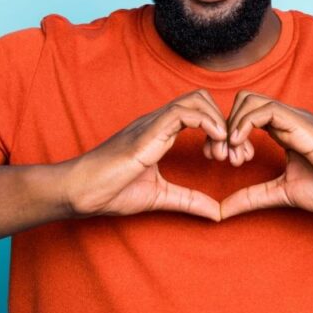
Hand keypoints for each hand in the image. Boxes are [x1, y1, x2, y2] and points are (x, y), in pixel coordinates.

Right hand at [63, 90, 236, 221]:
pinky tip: (217, 142)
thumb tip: (216, 213)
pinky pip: (183, 112)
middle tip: (231, 154)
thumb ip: (189, 200)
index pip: (198, 112)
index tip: (226, 157)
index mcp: (160, 132)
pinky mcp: (148, 131)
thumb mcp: (160, 196)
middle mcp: (158, 122)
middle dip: (223, 122)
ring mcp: (152, 123)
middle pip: (201, 99)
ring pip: (196, 100)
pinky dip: (207, 122)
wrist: (82, 192)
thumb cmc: (111, 191)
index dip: (219, 130)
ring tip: (224, 152)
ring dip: (218, 123)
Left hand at [220, 91, 312, 218]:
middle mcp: (288, 118)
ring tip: (233, 156)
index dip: (227, 132)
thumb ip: (252, 197)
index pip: (245, 114)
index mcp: (284, 129)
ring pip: (250, 100)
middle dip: (224, 124)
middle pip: (243, 100)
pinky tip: (240, 148)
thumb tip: (221, 210)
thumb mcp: (282, 193)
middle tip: (222, 156)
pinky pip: (265, 110)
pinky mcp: (302, 124)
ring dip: (232, 126)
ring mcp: (295, 118)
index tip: (222, 160)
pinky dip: (244, 125)